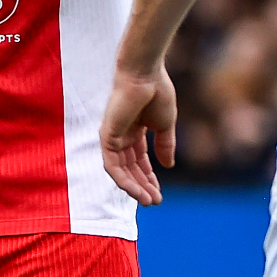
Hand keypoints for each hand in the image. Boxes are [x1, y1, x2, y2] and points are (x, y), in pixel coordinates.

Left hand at [101, 65, 176, 205]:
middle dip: (143, 186)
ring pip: (120, 171)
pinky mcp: (107, 137)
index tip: (159, 193)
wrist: (146, 74)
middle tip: (155, 201)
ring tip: (148, 201)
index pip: (140, 161)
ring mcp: (113, 136)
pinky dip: (123, 180)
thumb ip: (165, 145)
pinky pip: (112, 166)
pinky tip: (136, 191)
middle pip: (130, 168)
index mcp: (134, 131)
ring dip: (134, 187)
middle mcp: (121, 135)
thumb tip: (168, 166)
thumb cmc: (157, 91)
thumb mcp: (165, 124)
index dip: (150, 178)